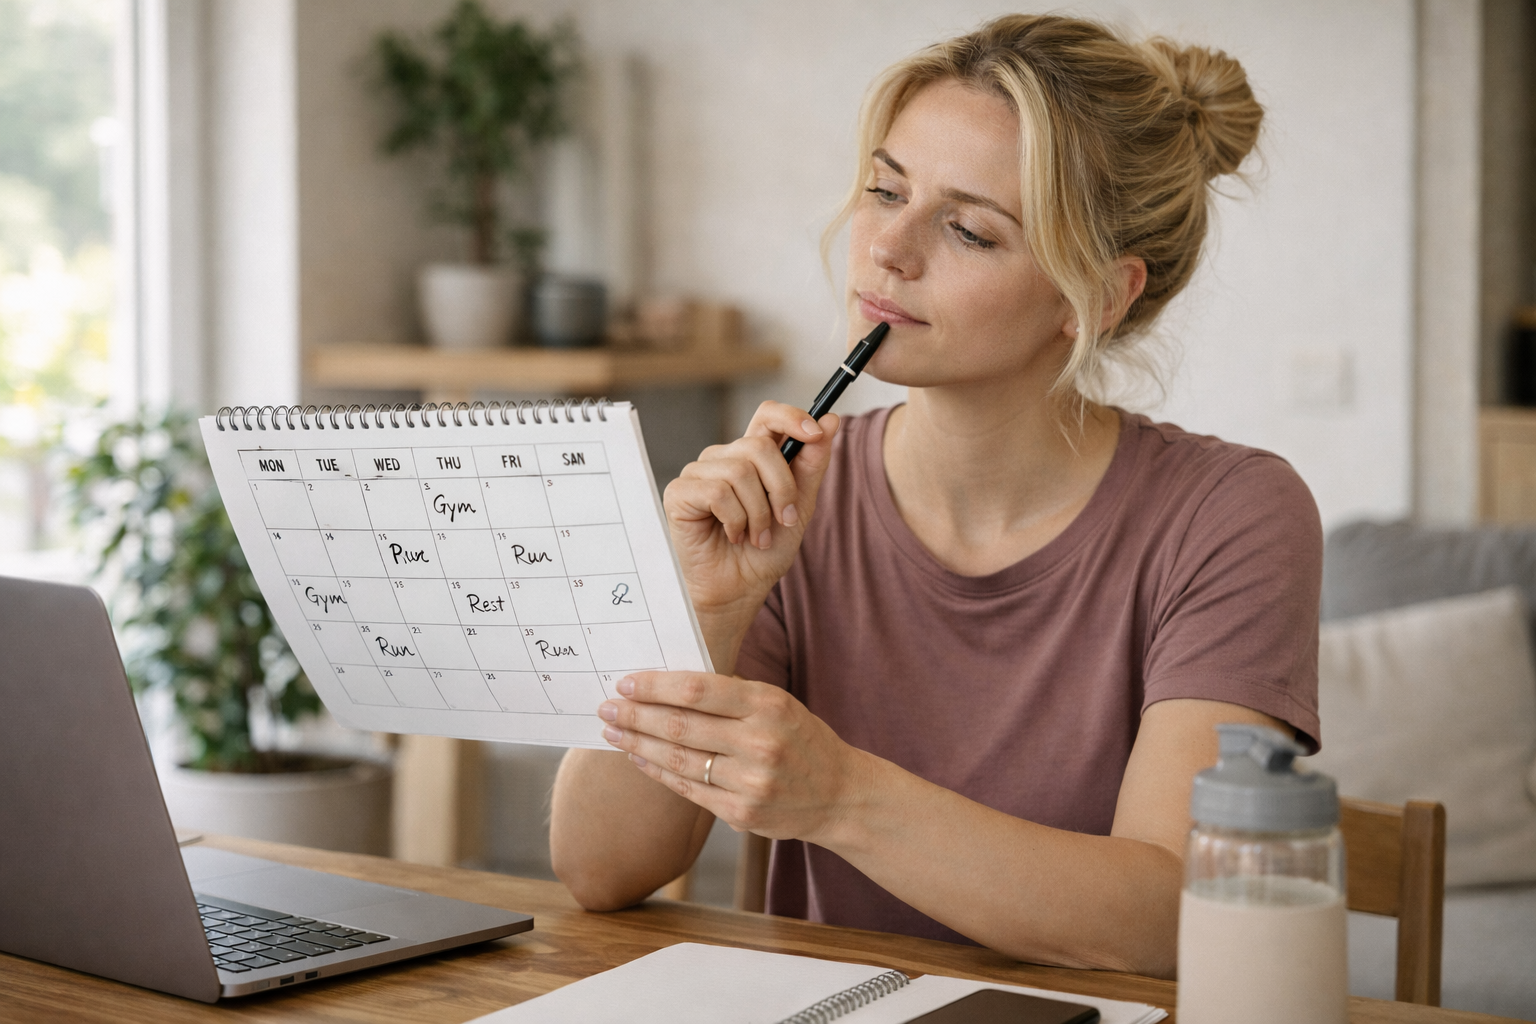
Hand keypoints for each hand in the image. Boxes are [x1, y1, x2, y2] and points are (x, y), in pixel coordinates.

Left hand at [597, 671, 872, 844]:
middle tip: (606, 707)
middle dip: (635, 716)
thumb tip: (667, 683)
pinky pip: (688, 789)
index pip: (697, 690)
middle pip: (680, 726)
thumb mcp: (777, 704)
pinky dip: (659, 772)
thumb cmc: (800, 739)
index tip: (626, 682)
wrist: (841, 794)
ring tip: (614, 732)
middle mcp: (760, 743)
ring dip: (638, 745)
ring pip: (678, 760)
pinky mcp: (741, 812)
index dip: (655, 686)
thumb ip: (730, 696)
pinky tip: (639, 759)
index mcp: (768, 705)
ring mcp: (750, 782)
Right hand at [662, 403, 839, 633]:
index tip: (816, 433)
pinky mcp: (680, 492)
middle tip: (784, 520)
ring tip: (756, 536)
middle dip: (782, 488)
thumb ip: (812, 464)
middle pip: (759, 446)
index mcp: (752, 456)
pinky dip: (735, 521)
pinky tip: (733, 536)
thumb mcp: (800, 507)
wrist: (740, 590)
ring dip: (758, 513)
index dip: (791, 417)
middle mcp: (724, 458)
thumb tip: (830, 421)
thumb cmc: (765, 551)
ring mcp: (699, 473)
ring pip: (740, 471)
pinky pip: (717, 492)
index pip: (767, 415)